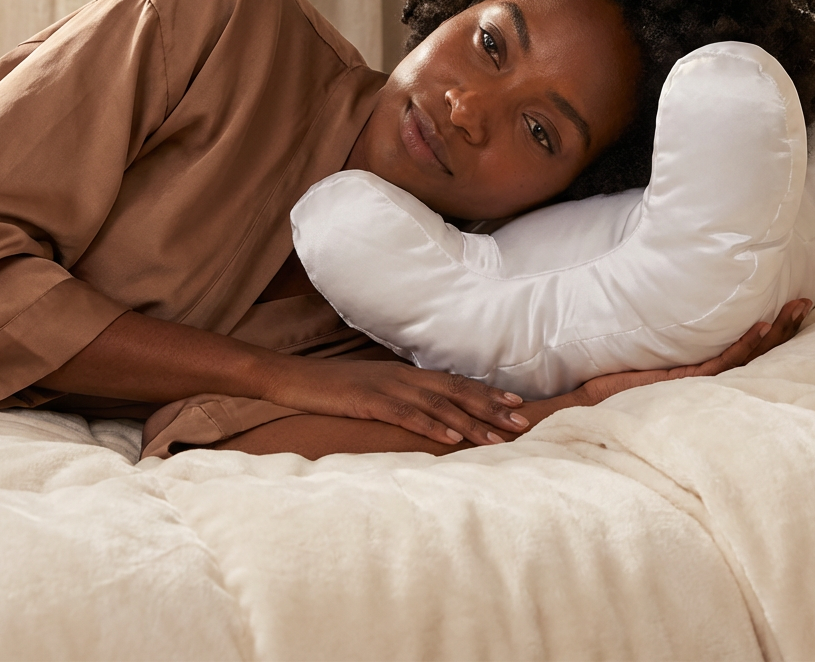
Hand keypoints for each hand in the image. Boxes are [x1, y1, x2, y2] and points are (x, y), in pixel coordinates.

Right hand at [264, 355, 529, 447]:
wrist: (293, 378)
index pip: (455, 382)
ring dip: (470, 421)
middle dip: (490, 407)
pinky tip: (451, 439)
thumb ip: (400, 398)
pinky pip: (406, 415)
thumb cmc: (332, 388)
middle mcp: (403, 377)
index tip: (516, 404)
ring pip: (438, 404)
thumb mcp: (372, 390)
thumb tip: (428, 414)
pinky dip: (431, 426)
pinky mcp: (368, 401)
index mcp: (405, 374)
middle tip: (521, 422)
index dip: (487, 393)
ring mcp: (387, 388)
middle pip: (456, 391)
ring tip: (497, 437)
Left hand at [574, 297, 811, 407]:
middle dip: (784, 329)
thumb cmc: (614, 394)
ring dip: (773, 332)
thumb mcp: (644, 369)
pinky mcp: (684, 384)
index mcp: (701, 380)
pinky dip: (743, 345)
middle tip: (805, 302)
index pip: (746, 354)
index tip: (791, 311)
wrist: (591, 413)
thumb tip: (676, 323)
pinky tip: (761, 327)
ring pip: (747, 357)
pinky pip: (722, 363)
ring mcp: (698, 385)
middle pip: (757, 354)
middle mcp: (706, 384)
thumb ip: (662, 357)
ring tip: (796, 309)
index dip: (771, 334)